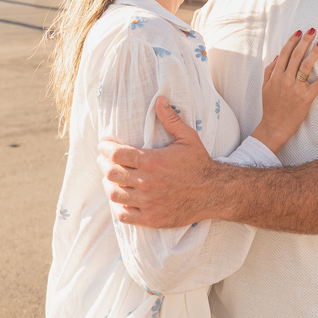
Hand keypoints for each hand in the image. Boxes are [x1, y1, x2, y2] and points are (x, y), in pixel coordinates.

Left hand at [97, 96, 220, 227]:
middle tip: (104, 160)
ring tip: (109, 179)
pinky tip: (120, 199)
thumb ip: (170, 119)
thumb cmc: (199, 164)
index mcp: (152, 161)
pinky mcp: (151, 218)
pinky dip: (117, 206)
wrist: (214, 192)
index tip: (103, 146)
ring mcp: (148, 202)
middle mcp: (147, 182)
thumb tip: (160, 99)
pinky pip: (123, 215)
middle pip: (111, 173)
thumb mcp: (188, 138)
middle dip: (103, 165)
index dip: (105, 149)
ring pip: (114, 194)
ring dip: (108, 185)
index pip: (117, 154)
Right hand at [249, 28, 317, 153]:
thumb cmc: (270, 106)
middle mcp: (286, 80)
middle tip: (313, 30)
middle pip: (297, 56)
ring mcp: (296, 89)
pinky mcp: (306, 98)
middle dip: (305, 41)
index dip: (292, 40)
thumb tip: (278, 56)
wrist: (275, 126)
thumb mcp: (265, 87)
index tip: (299, 32)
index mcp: (276, 76)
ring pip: (307, 66)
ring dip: (315, 52)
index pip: (285, 53)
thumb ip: (270, 70)